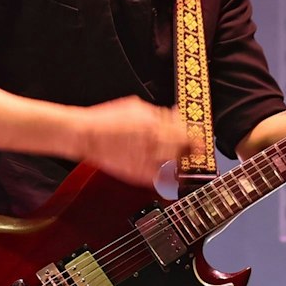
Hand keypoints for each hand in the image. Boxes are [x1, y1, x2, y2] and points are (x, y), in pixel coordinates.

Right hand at [76, 96, 197, 187]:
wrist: (85, 135)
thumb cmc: (107, 119)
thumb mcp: (136, 106)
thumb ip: (158, 112)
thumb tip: (174, 115)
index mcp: (154, 124)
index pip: (184, 132)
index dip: (194, 136)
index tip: (200, 139)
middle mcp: (152, 142)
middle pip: (183, 149)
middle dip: (191, 150)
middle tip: (195, 151)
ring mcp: (144, 159)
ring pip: (174, 165)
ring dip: (180, 163)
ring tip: (182, 162)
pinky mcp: (136, 173)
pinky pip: (160, 179)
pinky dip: (167, 177)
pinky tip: (170, 175)